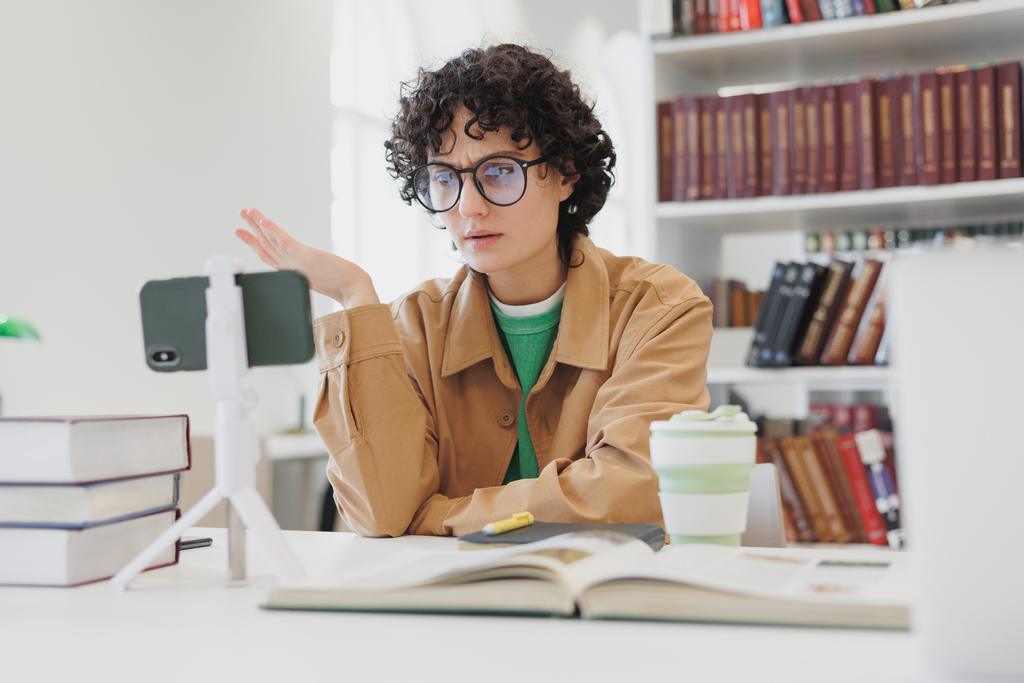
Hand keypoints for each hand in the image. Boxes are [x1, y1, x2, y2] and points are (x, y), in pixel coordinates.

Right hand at [234, 208, 379, 308]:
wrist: (352, 290)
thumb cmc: (341, 284)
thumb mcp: (320, 276)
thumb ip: (311, 270)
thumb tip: (311, 265)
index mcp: (292, 270)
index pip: (269, 254)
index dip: (254, 242)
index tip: (242, 231)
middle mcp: (290, 266)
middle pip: (266, 245)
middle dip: (251, 229)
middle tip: (242, 214)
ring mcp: (296, 262)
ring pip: (271, 241)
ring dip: (257, 225)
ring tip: (247, 212)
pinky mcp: (304, 257)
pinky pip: (284, 242)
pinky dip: (272, 231)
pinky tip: (263, 221)